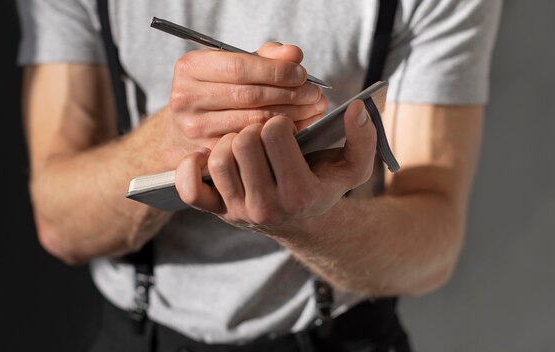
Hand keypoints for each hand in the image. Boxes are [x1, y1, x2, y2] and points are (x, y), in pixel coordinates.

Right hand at [163, 42, 328, 161]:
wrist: (188, 127)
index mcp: (190, 68)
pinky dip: (279, 134)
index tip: (301, 74)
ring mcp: (195, 129)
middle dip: (289, 94)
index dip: (276, 71)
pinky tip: (297, 127)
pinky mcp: (208, 153)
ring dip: (291, 115)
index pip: (239, 68)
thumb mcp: (235, 66)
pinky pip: (252, 143)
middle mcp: (186, 98)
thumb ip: (266, 57)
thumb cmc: (218, 91)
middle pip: (249, 96)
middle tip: (315, 94)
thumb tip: (294, 54)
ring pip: (253, 122)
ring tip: (312, 108)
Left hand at [174, 100, 376, 230]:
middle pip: (243, 143)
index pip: (274, 134)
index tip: (284, 128)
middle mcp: (267, 207)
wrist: (301, 222)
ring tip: (244, 143)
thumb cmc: (324, 185)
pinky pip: (190, 190)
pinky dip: (190, 168)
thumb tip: (357, 108)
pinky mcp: (218, 212)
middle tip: (262, 133)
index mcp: (300, 193)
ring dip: (228, 142)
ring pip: (218, 159)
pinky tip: (207, 155)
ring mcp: (239, 211)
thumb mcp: (353, 166)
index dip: (278, 121)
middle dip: (253, 127)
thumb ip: (363, 138)